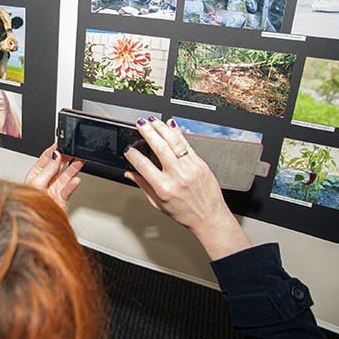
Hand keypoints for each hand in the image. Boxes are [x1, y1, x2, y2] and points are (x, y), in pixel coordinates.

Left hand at [24, 143, 84, 209]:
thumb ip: (48, 169)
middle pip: (59, 164)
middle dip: (67, 156)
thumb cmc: (29, 201)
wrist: (34, 218)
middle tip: (73, 150)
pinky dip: (72, 184)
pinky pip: (68, 189)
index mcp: (37, 173)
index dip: (54, 149)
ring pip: (67, 174)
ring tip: (80, 161)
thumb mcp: (36, 182)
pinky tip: (75, 180)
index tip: (60, 143)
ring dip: (74, 167)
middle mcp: (48, 178)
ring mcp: (56, 186)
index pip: (47, 157)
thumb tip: (55, 155)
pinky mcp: (62, 196)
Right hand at [123, 117, 251, 259]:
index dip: (133, 155)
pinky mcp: (200, 164)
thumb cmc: (186, 213)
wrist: (210, 218)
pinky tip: (170, 124)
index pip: (143, 165)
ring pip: (174, 142)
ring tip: (152, 120)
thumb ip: (143, 186)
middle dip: (148, 132)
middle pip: (159, 147)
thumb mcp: (158, 203)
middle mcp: (178, 176)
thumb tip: (131, 174)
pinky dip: (177, 132)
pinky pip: (187, 144)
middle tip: (140, 123)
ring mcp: (191, 168)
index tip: (128, 149)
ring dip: (161, 128)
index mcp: (164, 188)